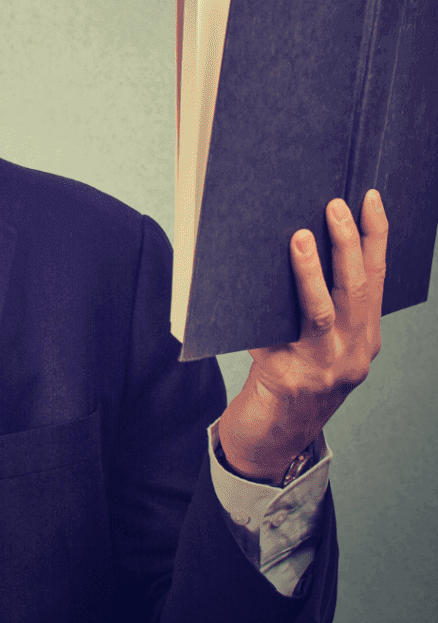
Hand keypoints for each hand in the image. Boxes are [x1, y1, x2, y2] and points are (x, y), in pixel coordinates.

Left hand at [217, 191, 386, 481]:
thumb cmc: (297, 366)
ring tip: (299, 238)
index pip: (377, 277)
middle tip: (333, 205)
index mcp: (366, 334)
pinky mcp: (289, 377)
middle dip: (346, 243)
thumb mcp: (323, 337)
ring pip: (320, 312)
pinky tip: (243, 284)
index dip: (377, 236)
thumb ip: (323, 301)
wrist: (280, 425)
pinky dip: (261, 310)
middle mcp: (354, 351)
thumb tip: (299, 236)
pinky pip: (272, 335)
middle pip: (354, 289)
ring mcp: (324, 367)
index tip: (371, 197)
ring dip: (310, 271)